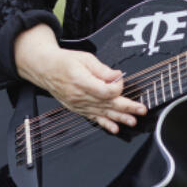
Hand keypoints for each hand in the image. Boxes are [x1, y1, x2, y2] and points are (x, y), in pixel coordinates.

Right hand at [13, 27, 145, 134]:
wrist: (45, 69)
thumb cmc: (64, 62)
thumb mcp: (85, 58)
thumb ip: (102, 70)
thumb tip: (117, 76)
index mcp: (82, 81)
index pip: (105, 91)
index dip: (118, 86)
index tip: (121, 79)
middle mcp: (79, 96)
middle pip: (107, 104)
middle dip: (126, 108)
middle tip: (141, 110)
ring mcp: (78, 104)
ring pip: (102, 113)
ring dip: (119, 118)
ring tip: (133, 121)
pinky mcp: (77, 108)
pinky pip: (93, 118)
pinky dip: (104, 124)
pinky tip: (115, 129)